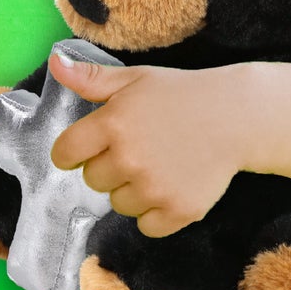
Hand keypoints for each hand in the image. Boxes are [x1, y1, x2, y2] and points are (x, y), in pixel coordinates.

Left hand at [48, 51, 246, 236]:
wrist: (236, 116)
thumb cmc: (180, 94)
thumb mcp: (134, 79)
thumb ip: (90, 78)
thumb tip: (54, 63)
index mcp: (112, 123)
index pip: (65, 153)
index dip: (72, 153)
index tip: (87, 150)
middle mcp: (128, 158)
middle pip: (93, 180)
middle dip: (109, 167)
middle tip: (138, 149)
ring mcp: (154, 188)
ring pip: (119, 204)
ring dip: (132, 190)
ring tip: (159, 165)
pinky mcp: (178, 211)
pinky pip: (147, 226)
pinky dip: (156, 214)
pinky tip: (171, 186)